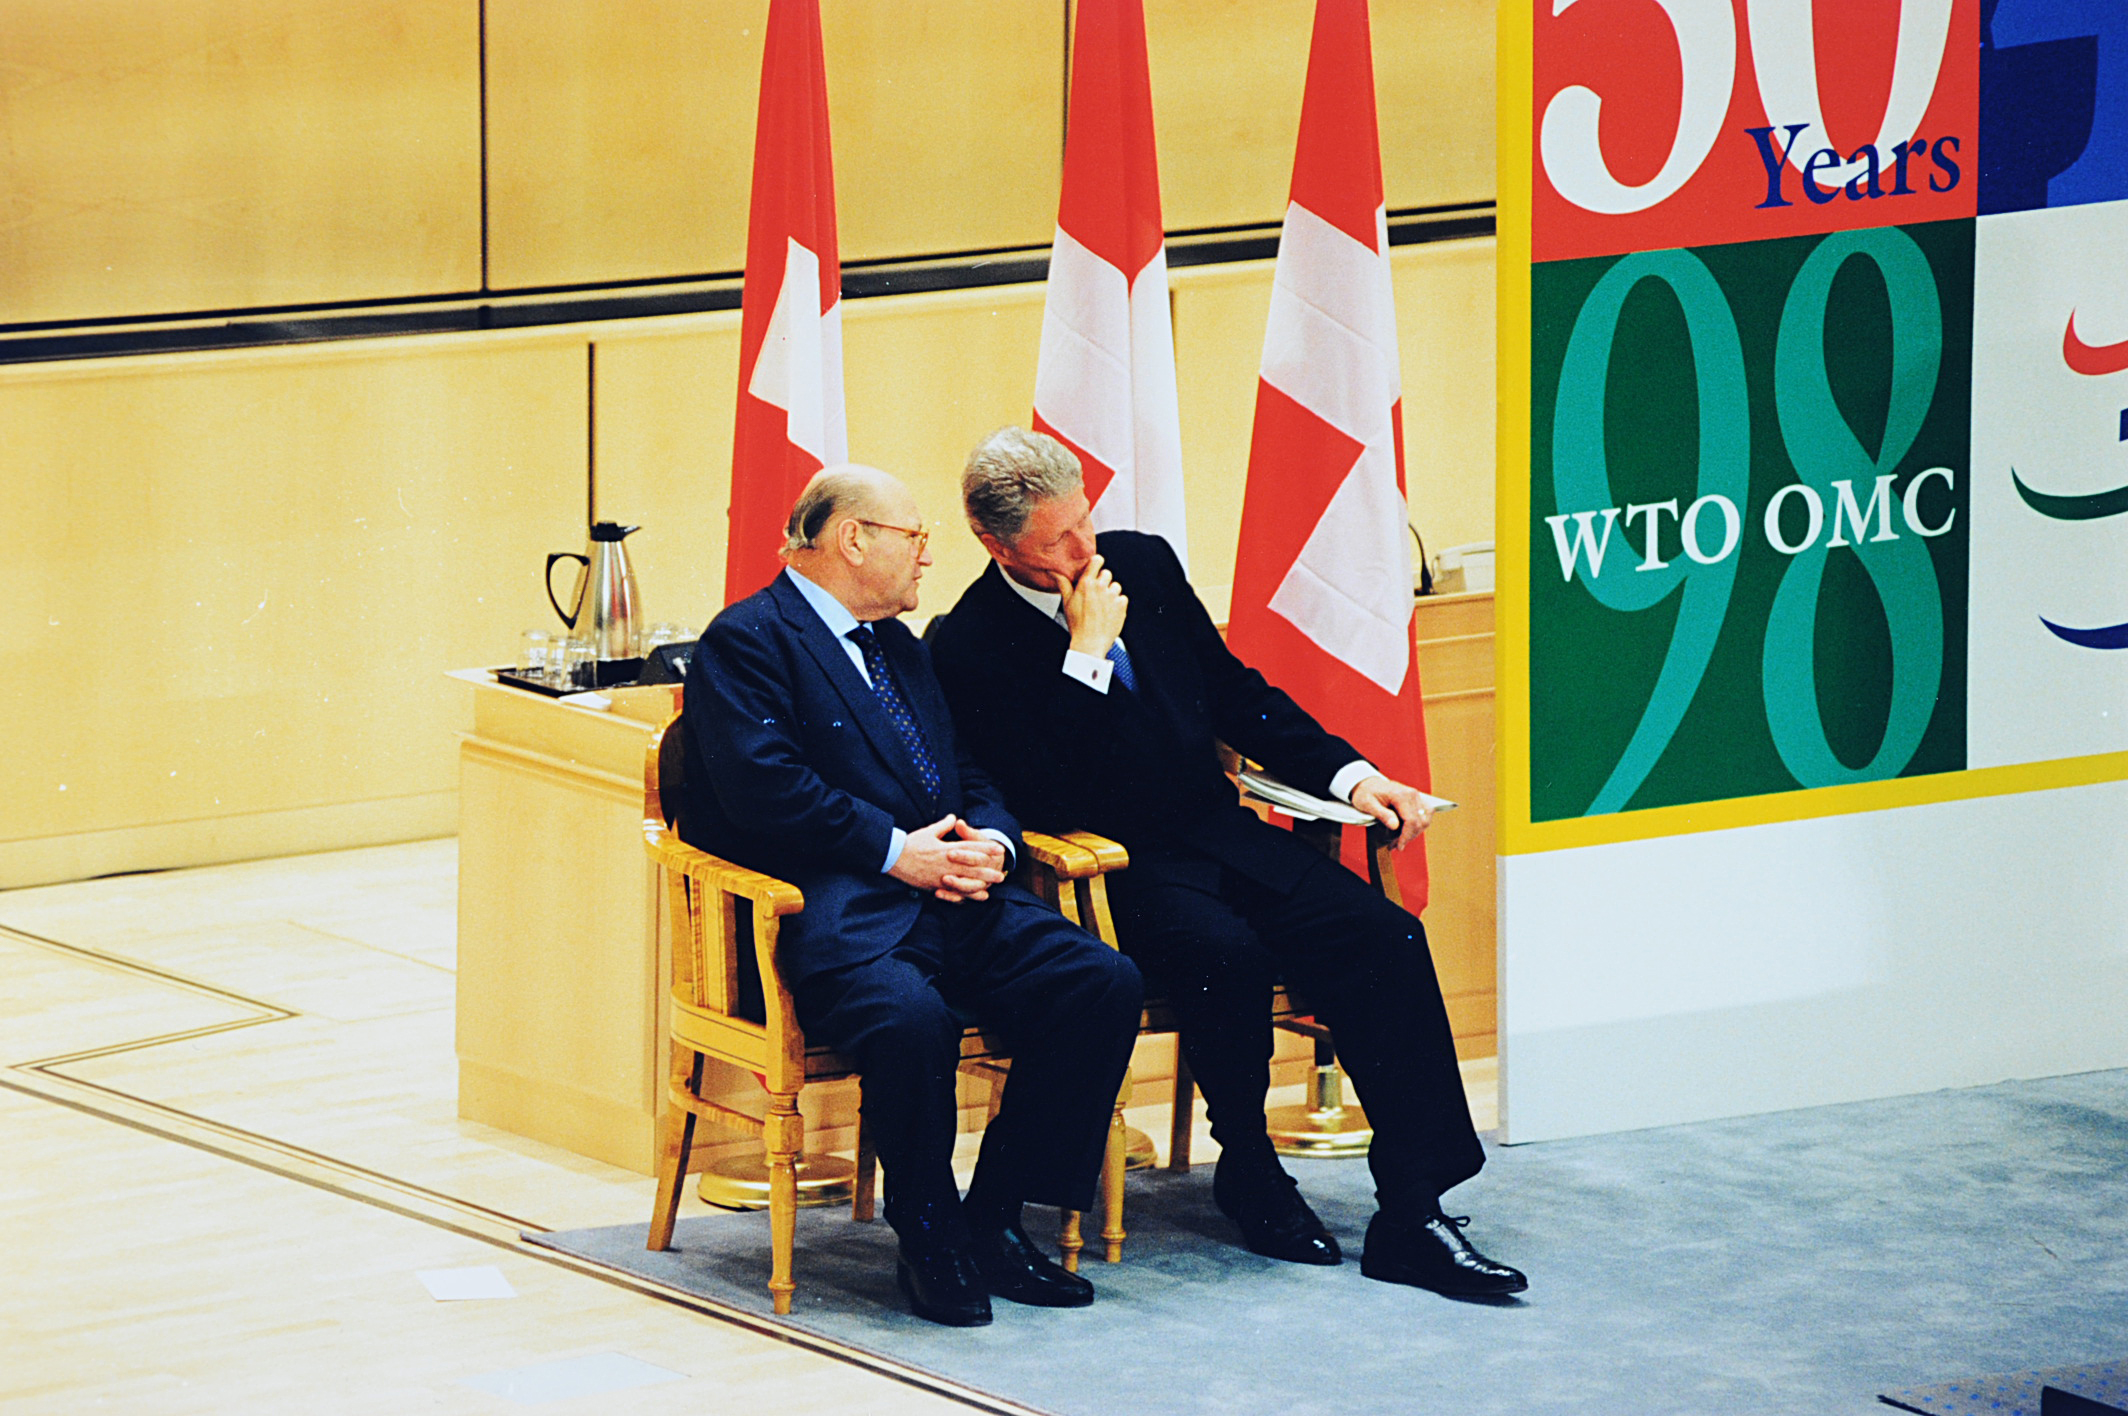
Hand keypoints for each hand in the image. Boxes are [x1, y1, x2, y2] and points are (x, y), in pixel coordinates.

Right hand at [889, 814, 1008, 901]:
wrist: (893, 857)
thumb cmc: (911, 843)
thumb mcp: (928, 831)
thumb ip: (943, 826)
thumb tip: (954, 817)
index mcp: (946, 849)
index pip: (970, 848)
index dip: (985, 849)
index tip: (998, 849)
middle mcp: (946, 864)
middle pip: (971, 868)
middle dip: (987, 872)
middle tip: (1002, 876)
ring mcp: (940, 876)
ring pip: (964, 882)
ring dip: (978, 886)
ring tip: (991, 889)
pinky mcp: (933, 886)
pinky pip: (951, 892)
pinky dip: (963, 896)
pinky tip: (971, 899)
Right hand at [1062, 553, 1128, 658]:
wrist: (1090, 642)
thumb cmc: (1077, 624)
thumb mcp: (1067, 603)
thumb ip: (1063, 585)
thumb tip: (1055, 573)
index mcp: (1086, 584)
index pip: (1097, 560)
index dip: (1097, 563)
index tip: (1095, 569)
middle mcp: (1101, 587)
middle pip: (1107, 573)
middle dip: (1102, 581)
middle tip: (1096, 594)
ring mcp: (1112, 596)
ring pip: (1116, 586)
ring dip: (1110, 593)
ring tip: (1102, 606)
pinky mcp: (1121, 605)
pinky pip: (1122, 598)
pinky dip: (1117, 603)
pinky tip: (1109, 612)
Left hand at [1349, 776, 1432, 849]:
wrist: (1368, 784)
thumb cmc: (1366, 793)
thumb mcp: (1368, 804)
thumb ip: (1382, 814)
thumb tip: (1395, 826)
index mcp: (1401, 795)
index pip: (1411, 820)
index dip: (1406, 836)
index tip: (1399, 846)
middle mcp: (1412, 794)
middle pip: (1420, 822)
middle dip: (1409, 837)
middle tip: (1395, 846)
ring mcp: (1416, 796)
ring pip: (1425, 819)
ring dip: (1415, 832)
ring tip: (1400, 840)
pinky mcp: (1417, 799)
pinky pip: (1425, 814)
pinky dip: (1419, 825)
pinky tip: (1407, 832)